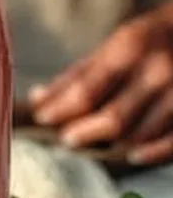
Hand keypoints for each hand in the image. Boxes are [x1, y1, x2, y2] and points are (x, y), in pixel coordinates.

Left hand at [29, 1, 172, 165]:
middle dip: (83, 133)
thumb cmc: (150, 40)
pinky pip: (172, 144)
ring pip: (139, 136)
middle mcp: (157, 71)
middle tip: (66, 139)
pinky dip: (152, 154)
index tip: (42, 118)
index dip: (60, 110)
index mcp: (129, 49)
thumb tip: (38, 100)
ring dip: (112, 145)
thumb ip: (76, 74)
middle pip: (112, 119)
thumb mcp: (114, 46)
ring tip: (96, 143)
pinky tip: (134, 156)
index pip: (86, 90)